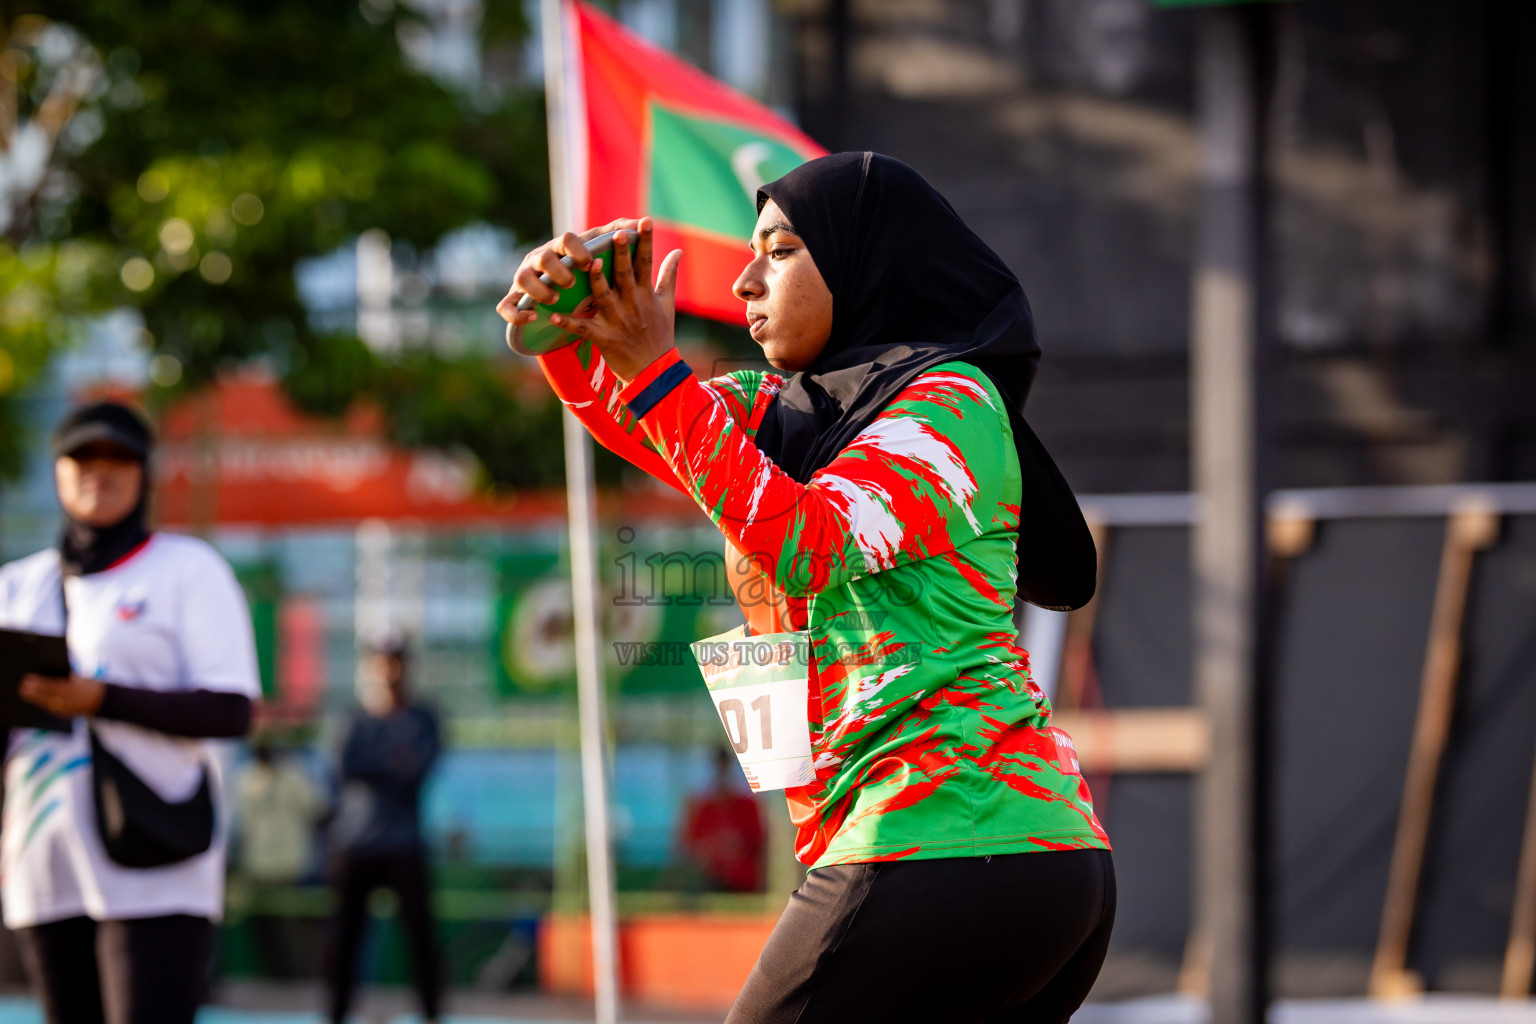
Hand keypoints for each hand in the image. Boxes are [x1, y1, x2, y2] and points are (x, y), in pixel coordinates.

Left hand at [20, 673, 105, 717]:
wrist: (105, 701)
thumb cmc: (90, 685)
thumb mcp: (81, 678)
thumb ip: (68, 675)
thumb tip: (49, 670)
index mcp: (76, 689)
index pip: (54, 685)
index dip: (40, 682)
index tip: (29, 677)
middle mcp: (72, 701)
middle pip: (49, 695)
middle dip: (35, 691)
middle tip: (23, 687)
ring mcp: (70, 710)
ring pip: (49, 704)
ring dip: (36, 699)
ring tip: (25, 693)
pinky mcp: (67, 715)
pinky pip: (52, 710)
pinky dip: (43, 705)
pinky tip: (35, 701)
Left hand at [497, 218, 682, 382]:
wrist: (655, 372)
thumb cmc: (661, 335)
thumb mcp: (668, 304)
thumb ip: (668, 275)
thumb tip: (677, 252)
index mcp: (646, 294)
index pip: (646, 262)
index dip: (645, 241)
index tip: (644, 221)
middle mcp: (632, 305)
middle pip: (625, 274)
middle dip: (621, 254)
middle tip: (617, 233)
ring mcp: (617, 321)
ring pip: (604, 296)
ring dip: (596, 280)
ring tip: (589, 263)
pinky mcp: (604, 338)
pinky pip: (583, 328)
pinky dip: (568, 323)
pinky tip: (553, 315)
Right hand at [498, 218, 643, 320]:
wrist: (558, 289)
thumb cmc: (581, 266)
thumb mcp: (598, 251)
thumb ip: (617, 235)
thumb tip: (641, 222)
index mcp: (561, 248)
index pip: (566, 239)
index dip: (577, 250)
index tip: (590, 263)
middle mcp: (540, 259)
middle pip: (542, 257)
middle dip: (557, 270)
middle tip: (572, 284)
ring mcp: (525, 278)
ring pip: (521, 279)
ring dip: (538, 289)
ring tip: (556, 299)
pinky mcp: (515, 299)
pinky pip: (506, 306)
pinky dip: (517, 313)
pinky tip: (533, 318)